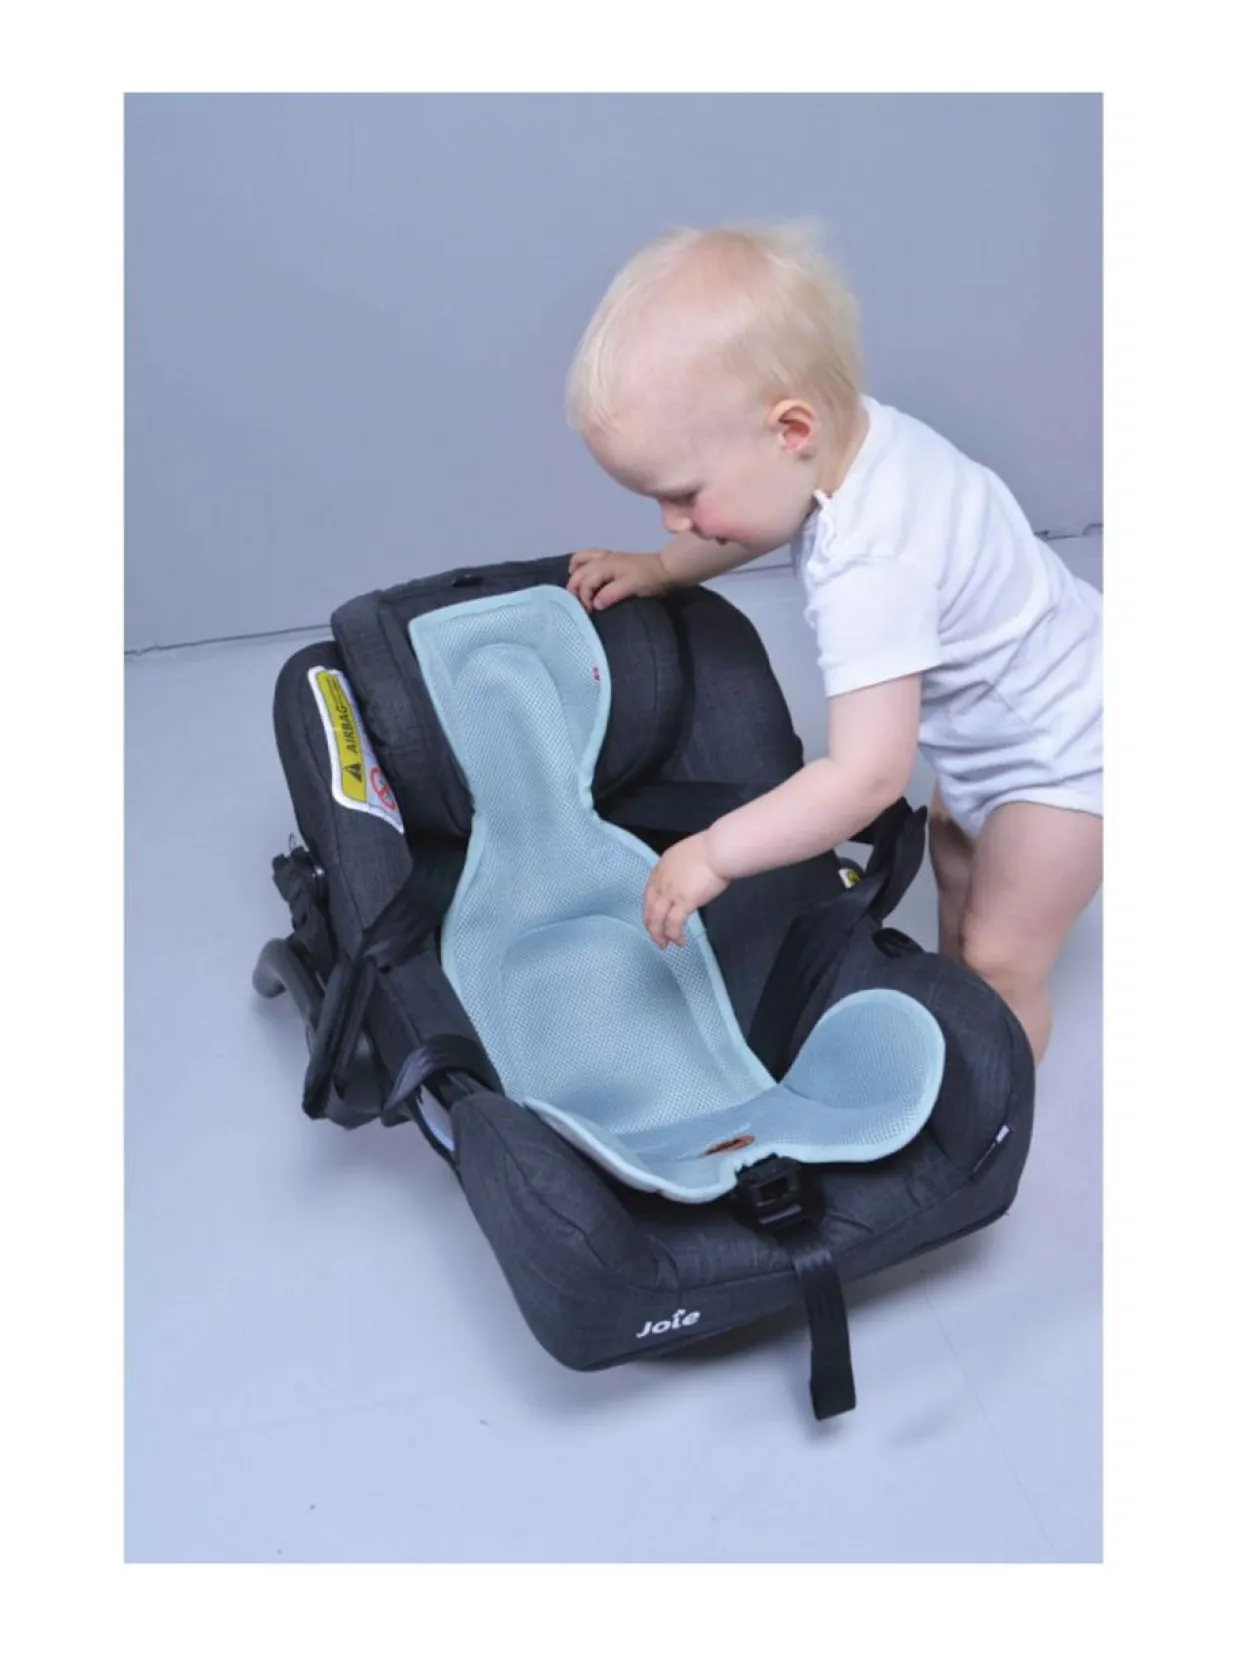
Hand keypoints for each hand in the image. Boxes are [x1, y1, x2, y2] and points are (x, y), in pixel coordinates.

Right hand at [567, 548, 672, 611]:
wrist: (665, 569)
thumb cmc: (648, 579)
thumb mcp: (630, 588)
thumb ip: (611, 594)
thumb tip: (595, 604)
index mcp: (604, 566)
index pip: (585, 583)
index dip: (584, 599)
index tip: (590, 612)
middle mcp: (601, 559)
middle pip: (578, 573)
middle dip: (575, 589)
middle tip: (580, 606)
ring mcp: (605, 557)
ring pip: (579, 560)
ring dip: (574, 574)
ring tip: (577, 590)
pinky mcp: (610, 558)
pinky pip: (587, 557)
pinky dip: (580, 565)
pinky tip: (582, 575)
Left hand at [642, 834, 730, 948]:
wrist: (718, 851)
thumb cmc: (710, 850)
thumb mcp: (686, 856)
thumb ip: (680, 870)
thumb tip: (686, 880)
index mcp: (660, 868)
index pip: (649, 893)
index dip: (649, 908)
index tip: (653, 917)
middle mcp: (660, 881)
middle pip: (649, 908)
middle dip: (651, 925)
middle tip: (656, 937)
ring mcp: (670, 893)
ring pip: (656, 919)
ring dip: (658, 934)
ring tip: (664, 945)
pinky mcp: (683, 903)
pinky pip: (673, 924)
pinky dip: (674, 935)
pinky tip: (680, 941)